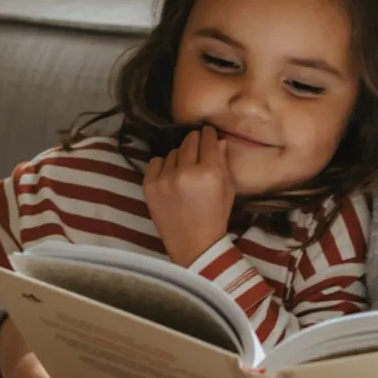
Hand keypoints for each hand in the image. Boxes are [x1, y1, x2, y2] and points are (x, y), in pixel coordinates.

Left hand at [144, 126, 234, 266]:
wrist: (193, 244)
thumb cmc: (215, 217)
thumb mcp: (227, 189)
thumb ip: (223, 163)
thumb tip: (219, 140)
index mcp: (210, 172)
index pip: (208, 141)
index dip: (209, 134)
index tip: (208, 132)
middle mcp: (186, 172)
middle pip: (189, 142)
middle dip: (194, 140)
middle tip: (196, 143)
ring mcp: (165, 179)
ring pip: (172, 152)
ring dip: (179, 156)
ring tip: (183, 167)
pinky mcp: (149, 186)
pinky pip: (155, 163)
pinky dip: (162, 166)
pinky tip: (169, 175)